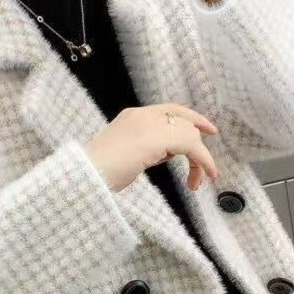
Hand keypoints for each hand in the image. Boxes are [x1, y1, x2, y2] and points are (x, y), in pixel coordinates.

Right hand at [84, 103, 219, 192]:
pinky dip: (204, 161)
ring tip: (196, 183)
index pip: (169, 111)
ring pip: (189, 135)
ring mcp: (150, 124)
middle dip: (197, 147)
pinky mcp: (159, 139)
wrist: (86, 175)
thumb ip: (142, 149)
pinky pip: (192, 146)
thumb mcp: (123, 155)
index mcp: (132, 117)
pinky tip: (207, 176)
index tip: (206, 130)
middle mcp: (143, 115)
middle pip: (183, 123)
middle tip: (206, 170)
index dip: (190, 119)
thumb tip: (160, 154)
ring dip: (199, 160)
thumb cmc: (98, 173)